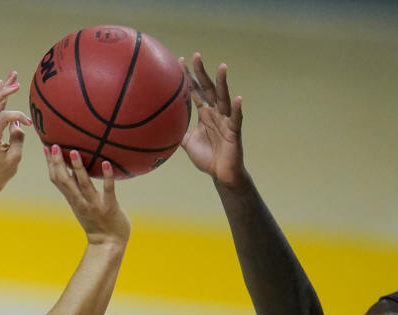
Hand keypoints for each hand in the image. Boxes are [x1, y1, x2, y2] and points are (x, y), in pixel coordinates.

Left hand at [0, 71, 31, 194]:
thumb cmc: (0, 172)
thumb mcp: (13, 158)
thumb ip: (17, 138)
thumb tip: (17, 125)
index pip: (4, 116)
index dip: (18, 116)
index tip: (29, 124)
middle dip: (5, 91)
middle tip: (17, 83)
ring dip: (3, 89)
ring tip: (12, 75)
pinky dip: (0, 98)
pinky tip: (1, 84)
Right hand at [44, 145, 129, 245]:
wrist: (108, 245)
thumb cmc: (97, 223)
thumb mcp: (82, 206)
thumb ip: (78, 190)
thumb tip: (74, 169)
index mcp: (73, 200)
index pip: (57, 180)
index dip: (51, 164)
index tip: (47, 148)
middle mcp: (80, 202)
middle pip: (65, 181)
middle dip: (58, 163)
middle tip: (54, 146)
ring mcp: (95, 205)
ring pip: (84, 184)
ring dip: (78, 168)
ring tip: (74, 151)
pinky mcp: (110, 207)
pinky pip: (108, 190)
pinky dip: (107, 176)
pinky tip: (107, 162)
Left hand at [179, 53, 248, 190]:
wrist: (221, 174)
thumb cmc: (207, 157)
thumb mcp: (186, 142)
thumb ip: (177, 131)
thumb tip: (160, 126)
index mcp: (204, 113)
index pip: (195, 91)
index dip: (188, 77)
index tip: (179, 61)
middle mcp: (216, 113)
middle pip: (208, 88)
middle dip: (202, 72)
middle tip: (196, 55)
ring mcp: (226, 120)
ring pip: (224, 98)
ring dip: (223, 83)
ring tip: (222, 67)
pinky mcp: (235, 131)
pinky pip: (236, 119)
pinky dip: (237, 109)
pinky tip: (238, 98)